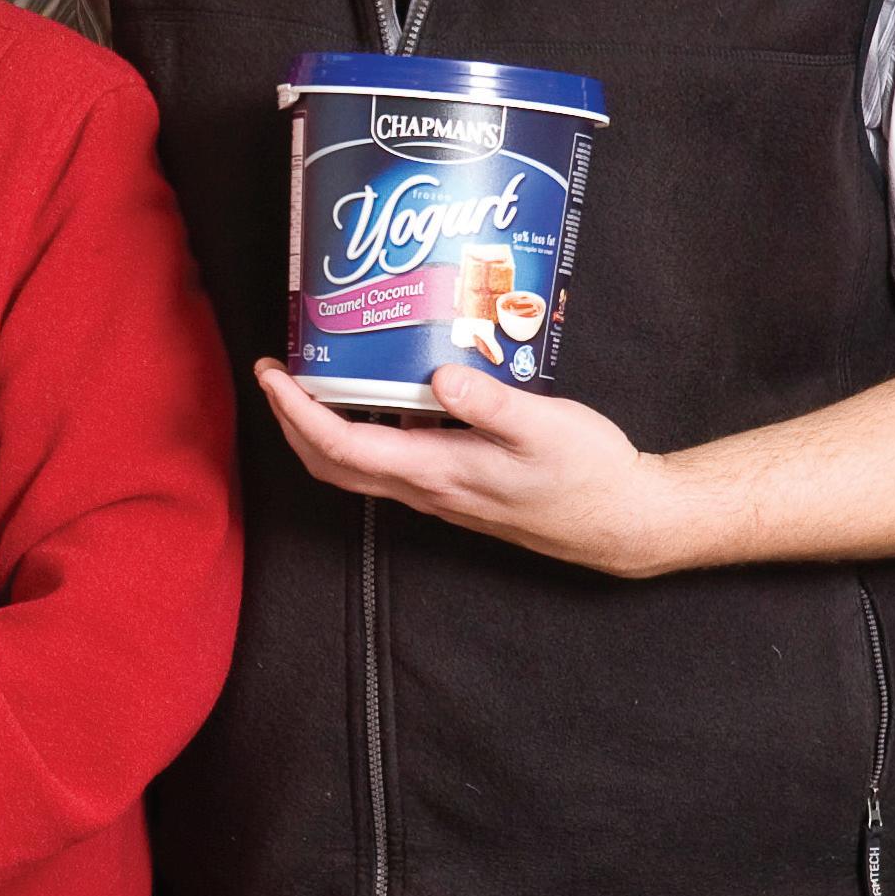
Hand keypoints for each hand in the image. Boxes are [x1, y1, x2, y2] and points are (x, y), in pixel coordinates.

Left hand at [255, 357, 667, 574]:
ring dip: (320, 431)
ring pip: (357, 471)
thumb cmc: (588, 474)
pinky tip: (381, 399)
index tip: (273, 375)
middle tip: (275, 374)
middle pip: (332, 466)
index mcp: (439, 471)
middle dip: (291, 423)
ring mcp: (440, 495)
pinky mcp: (456, 490)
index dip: (298, 413)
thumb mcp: (545, 426)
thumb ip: (489, 402)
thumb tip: (439, 375)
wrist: (621, 522)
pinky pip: (389, 467)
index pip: (344, 446)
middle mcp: (428, 489)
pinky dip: (362, 436)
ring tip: (313, 382)